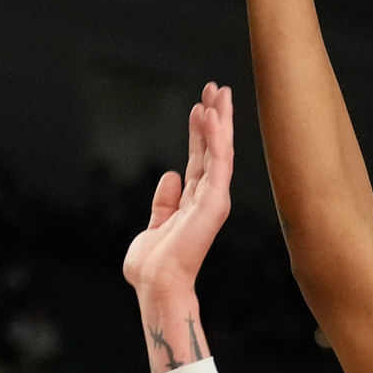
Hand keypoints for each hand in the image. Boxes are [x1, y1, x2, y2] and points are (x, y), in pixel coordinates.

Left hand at [123, 84, 234, 372]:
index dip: (201, 132)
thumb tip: (170, 174)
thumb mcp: (154, 225)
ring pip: (220, 150)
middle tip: (217, 87)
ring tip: (218, 92)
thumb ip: (163, 202)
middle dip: (216, 117)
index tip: (201, 106)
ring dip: (219, 120)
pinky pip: (217, 162)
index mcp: (194, 203)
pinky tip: (211, 115)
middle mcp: (208, 198)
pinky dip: (215, 137)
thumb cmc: (152, 265)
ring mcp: (214, 199)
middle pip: (215, 149)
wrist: (156, 284)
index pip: (201, 159)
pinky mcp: (214, 201)